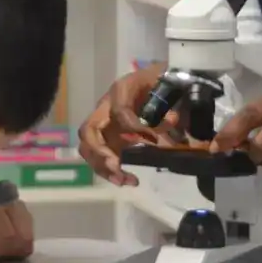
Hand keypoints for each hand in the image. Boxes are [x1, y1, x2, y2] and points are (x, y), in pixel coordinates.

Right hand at [78, 63, 181, 185]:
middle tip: (115, 164)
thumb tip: (172, 120)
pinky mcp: (110, 140)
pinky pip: (101, 158)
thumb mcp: (164, 86)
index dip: (132, 125)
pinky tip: (130, 181)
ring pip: (89, 148)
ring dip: (103, 167)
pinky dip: (111, 172)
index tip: (151, 138)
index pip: (118, 110)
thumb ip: (167, 104)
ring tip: (122, 180)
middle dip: (99, 150)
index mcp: (121, 90)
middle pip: (88, 130)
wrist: (158, 82)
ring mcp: (105, 126)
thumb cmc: (159, 82)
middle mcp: (106, 109)